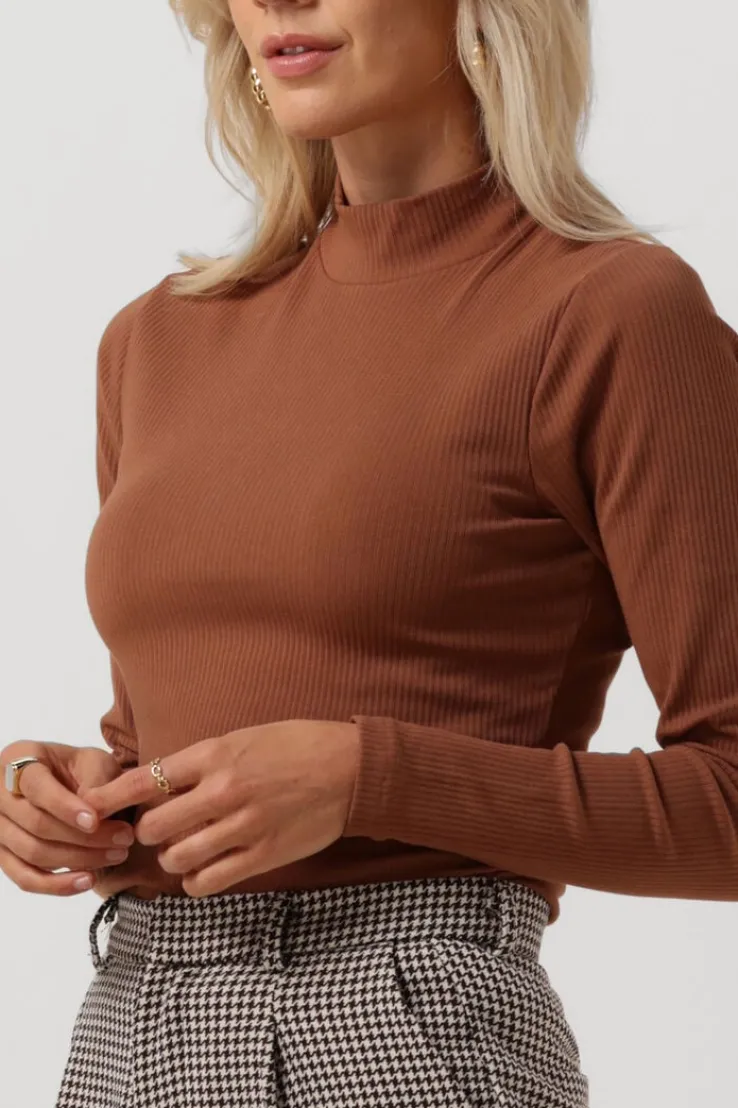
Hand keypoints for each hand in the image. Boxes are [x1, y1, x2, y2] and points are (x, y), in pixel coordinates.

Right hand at [0, 740, 135, 895]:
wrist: (73, 784)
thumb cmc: (83, 769)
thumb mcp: (94, 761)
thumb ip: (94, 782)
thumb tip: (93, 816)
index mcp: (19, 758)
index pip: (35, 786)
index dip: (64, 806)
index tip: (94, 821)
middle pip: (35, 823)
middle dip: (82, 837)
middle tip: (122, 839)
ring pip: (32, 852)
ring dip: (78, 859)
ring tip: (116, 855)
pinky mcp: (4, 856)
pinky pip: (25, 878)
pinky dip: (56, 885)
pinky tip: (88, 881)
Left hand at [80, 720, 360, 896]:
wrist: (350, 769)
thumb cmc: (297, 746)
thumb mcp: (244, 737)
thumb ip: (202, 760)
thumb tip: (160, 779)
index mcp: (215, 754)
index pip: (145, 779)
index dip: (111, 797)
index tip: (92, 807)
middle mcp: (223, 791)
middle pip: (154, 826)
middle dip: (150, 831)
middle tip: (160, 829)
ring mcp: (243, 826)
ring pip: (177, 858)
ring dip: (173, 857)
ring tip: (184, 850)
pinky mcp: (263, 856)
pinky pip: (208, 881)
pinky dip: (196, 880)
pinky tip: (203, 869)